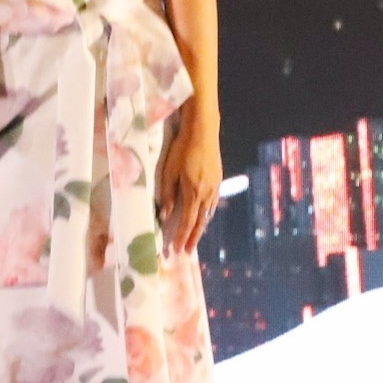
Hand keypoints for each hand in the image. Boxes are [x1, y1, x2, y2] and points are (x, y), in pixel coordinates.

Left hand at [158, 105, 221, 255]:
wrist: (203, 131)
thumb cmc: (181, 149)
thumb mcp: (169, 171)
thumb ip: (167, 195)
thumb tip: (164, 216)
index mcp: (193, 192)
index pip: (187, 221)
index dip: (182, 236)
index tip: (178, 249)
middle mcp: (207, 193)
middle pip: (201, 222)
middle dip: (193, 238)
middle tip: (187, 251)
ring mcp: (215, 187)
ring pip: (208, 214)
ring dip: (201, 228)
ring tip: (194, 238)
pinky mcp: (218, 181)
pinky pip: (213, 204)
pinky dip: (207, 215)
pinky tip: (204, 217)